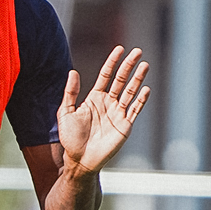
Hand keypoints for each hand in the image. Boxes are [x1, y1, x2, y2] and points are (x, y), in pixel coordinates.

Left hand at [58, 46, 150, 176]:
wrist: (80, 160)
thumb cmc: (70, 138)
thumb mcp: (66, 113)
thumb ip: (70, 92)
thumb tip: (73, 72)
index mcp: (95, 98)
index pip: (106, 75)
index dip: (112, 62)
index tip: (120, 49)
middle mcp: (108, 103)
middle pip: (121, 80)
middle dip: (129, 66)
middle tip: (137, 51)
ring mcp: (118, 113)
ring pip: (130, 92)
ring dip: (138, 78)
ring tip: (144, 65)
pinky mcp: (125, 125)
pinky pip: (135, 110)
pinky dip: (140, 100)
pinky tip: (145, 89)